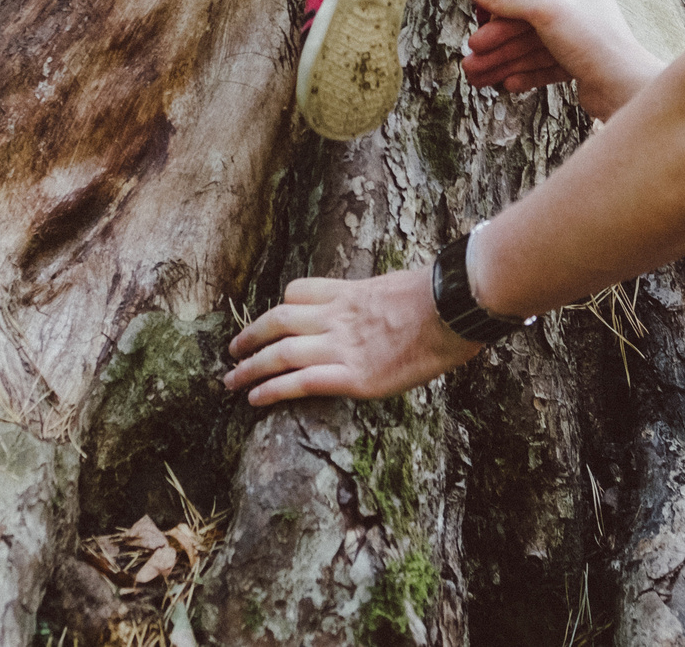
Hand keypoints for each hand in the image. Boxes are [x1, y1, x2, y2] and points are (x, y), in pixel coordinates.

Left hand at [224, 269, 481, 403]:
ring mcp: (344, 347)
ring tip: (230, 381)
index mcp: (350, 293)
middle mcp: (338, 318)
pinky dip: (274, 390)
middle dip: (251, 336)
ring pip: (281, 353)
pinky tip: (255, 399)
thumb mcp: (401, 284)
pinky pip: (302, 383)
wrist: (454, 308)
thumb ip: (383, 298)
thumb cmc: (441, 295)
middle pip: (279, 321)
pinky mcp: (355, 378)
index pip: (299, 292)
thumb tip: (393, 305)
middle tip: (233, 351)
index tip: (272, 320)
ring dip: (250, 368)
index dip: (280, 307)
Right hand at [460, 0, 661, 120]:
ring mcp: (580, 38)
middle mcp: (580, 8)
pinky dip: (524, 74)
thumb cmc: (593, 40)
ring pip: (532, 49)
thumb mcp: (543, 10)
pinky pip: (545, 67)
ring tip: (477, 78)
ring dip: (503, 63)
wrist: (624, 88)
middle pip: (526, 24)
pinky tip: (505, 84)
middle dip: (496, 45)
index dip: (498, 9)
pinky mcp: (580, 65)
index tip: (476, 22)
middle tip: (469, 60)